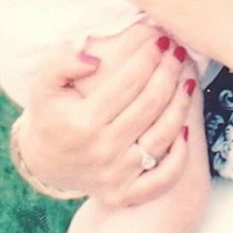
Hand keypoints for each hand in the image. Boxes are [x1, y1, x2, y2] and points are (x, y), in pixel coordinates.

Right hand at [18, 24, 198, 206]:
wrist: (47, 160)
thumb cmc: (52, 112)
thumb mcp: (44, 84)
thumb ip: (61, 63)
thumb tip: (93, 59)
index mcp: (82, 123)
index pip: (127, 83)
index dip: (148, 57)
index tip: (161, 39)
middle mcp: (101, 152)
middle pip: (150, 105)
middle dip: (169, 72)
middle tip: (179, 51)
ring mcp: (115, 176)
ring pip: (163, 135)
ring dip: (181, 103)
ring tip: (187, 78)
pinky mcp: (126, 193)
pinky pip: (164, 177)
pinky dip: (180, 154)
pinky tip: (185, 127)